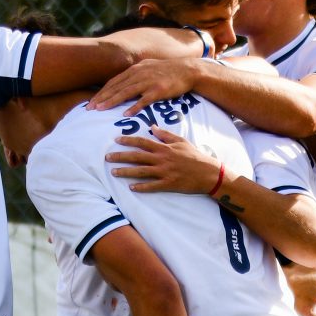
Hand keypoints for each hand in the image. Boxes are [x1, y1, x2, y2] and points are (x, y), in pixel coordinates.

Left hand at [88, 59, 202, 115]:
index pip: (113, 82)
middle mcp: (139, 74)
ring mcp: (148, 82)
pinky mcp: (158, 90)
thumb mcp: (147, 67)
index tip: (91, 102)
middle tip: (89, 108)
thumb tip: (122, 81)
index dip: (101, 92)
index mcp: (135, 69)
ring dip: (112, 101)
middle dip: (101, 98)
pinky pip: (144, 99)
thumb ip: (134, 73)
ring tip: (101, 110)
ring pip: (126, 92)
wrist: (187, 70)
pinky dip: (134, 107)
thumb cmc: (167, 70)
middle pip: (116, 87)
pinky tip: (126, 114)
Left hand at [106, 128, 220, 193]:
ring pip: (141, 172)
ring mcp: (165, 172)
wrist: (209, 173)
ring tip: (114, 172)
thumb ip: (166, 135)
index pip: (143, 142)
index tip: (116, 140)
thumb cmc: (195, 156)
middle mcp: (162, 159)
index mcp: (164, 148)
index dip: (128, 140)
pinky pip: (152, 186)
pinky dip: (141, 187)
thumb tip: (152, 127)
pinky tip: (131, 187)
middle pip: (137, 157)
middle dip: (121, 156)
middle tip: (107, 157)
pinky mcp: (169, 184)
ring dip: (126, 172)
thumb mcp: (181, 141)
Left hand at [283, 261, 315, 315]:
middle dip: (314, 297)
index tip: (309, 313)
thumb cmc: (285, 282)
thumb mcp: (289, 299)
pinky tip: (309, 270)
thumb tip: (305, 315)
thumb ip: (300, 307)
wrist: (286, 264)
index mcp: (305, 308)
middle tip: (305, 290)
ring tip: (306, 279)